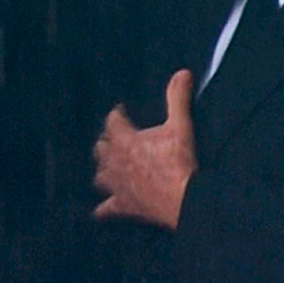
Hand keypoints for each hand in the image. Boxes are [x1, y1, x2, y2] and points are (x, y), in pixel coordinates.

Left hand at [92, 68, 196, 229]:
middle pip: (101, 148)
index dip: (115, 114)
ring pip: (100, 176)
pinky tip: (100, 210)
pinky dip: (103, 209)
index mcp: (125, 140)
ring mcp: (116, 186)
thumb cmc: (179, 162)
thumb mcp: (181, 126)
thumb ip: (177, 98)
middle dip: (106, 141)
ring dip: (103, 170)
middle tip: (114, 138)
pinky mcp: (122, 206)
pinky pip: (105, 209)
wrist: (183, 200)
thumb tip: (182, 72)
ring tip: (107, 167)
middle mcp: (115, 162)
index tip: (120, 111)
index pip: (112, 122)